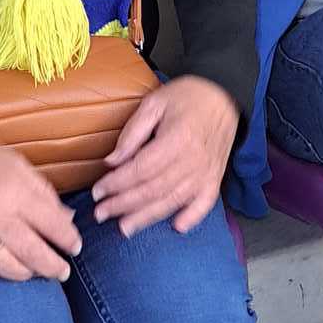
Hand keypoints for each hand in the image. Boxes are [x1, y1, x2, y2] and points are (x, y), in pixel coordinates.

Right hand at [0, 129, 82, 282]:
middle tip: (63, 271)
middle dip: (54, 267)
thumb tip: (65, 219)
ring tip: (34, 270)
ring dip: (27, 273)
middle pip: (35, 254)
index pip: (54, 225)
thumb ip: (43, 193)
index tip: (75, 246)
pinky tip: (0, 267)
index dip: (69, 240)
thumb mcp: (17, 165)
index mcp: (15, 193)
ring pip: (10, 270)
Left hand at [92, 76, 239, 235]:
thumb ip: (133, 133)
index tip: (97, 192)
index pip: (140, 170)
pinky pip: (205, 204)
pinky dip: (192, 218)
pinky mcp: (215, 177)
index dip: (116, 184)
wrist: (225, 93)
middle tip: (101, 214)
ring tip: (124, 228)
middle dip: (123, 205)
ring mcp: (206, 172)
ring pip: (173, 201)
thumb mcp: (155, 103)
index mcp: (176, 139)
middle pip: (153, 190)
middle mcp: (193, 160)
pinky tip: (176, 227)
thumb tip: (112, 162)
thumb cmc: (187, 96)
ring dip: (147, 218)